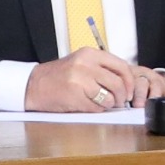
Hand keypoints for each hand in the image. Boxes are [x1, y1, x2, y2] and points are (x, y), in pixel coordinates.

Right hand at [29, 46, 164, 110]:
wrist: (34, 85)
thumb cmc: (59, 75)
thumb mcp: (81, 62)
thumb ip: (101, 68)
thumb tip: (126, 82)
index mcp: (89, 54)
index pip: (121, 66)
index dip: (130, 81)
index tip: (130, 91)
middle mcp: (85, 65)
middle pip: (117, 84)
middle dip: (122, 97)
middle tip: (120, 101)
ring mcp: (79, 81)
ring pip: (109, 98)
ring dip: (109, 104)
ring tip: (103, 103)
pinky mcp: (74, 97)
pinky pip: (96, 108)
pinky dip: (97, 110)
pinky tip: (89, 106)